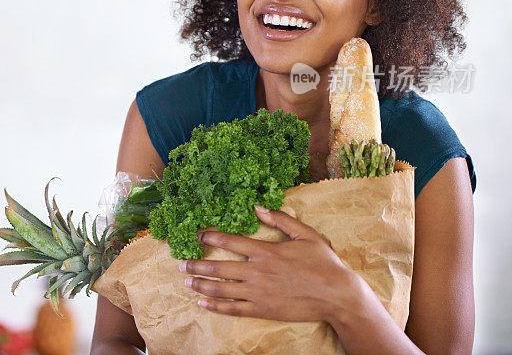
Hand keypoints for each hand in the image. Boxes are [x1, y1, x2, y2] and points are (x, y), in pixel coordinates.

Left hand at [180, 205, 357, 323]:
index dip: (211, 237)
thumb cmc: (323, 263)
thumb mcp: (305, 234)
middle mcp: (257, 272)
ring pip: (222, 289)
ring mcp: (258, 293)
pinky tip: (202, 303)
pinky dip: (215, 306)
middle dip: (197, 264)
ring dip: (201, 284)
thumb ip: (280, 219)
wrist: (337, 295)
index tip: (197, 235)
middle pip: (219, 267)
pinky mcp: (262, 310)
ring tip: (186, 281)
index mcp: (266, 251)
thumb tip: (257, 207)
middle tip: (181, 263)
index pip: (231, 241)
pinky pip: (233, 308)